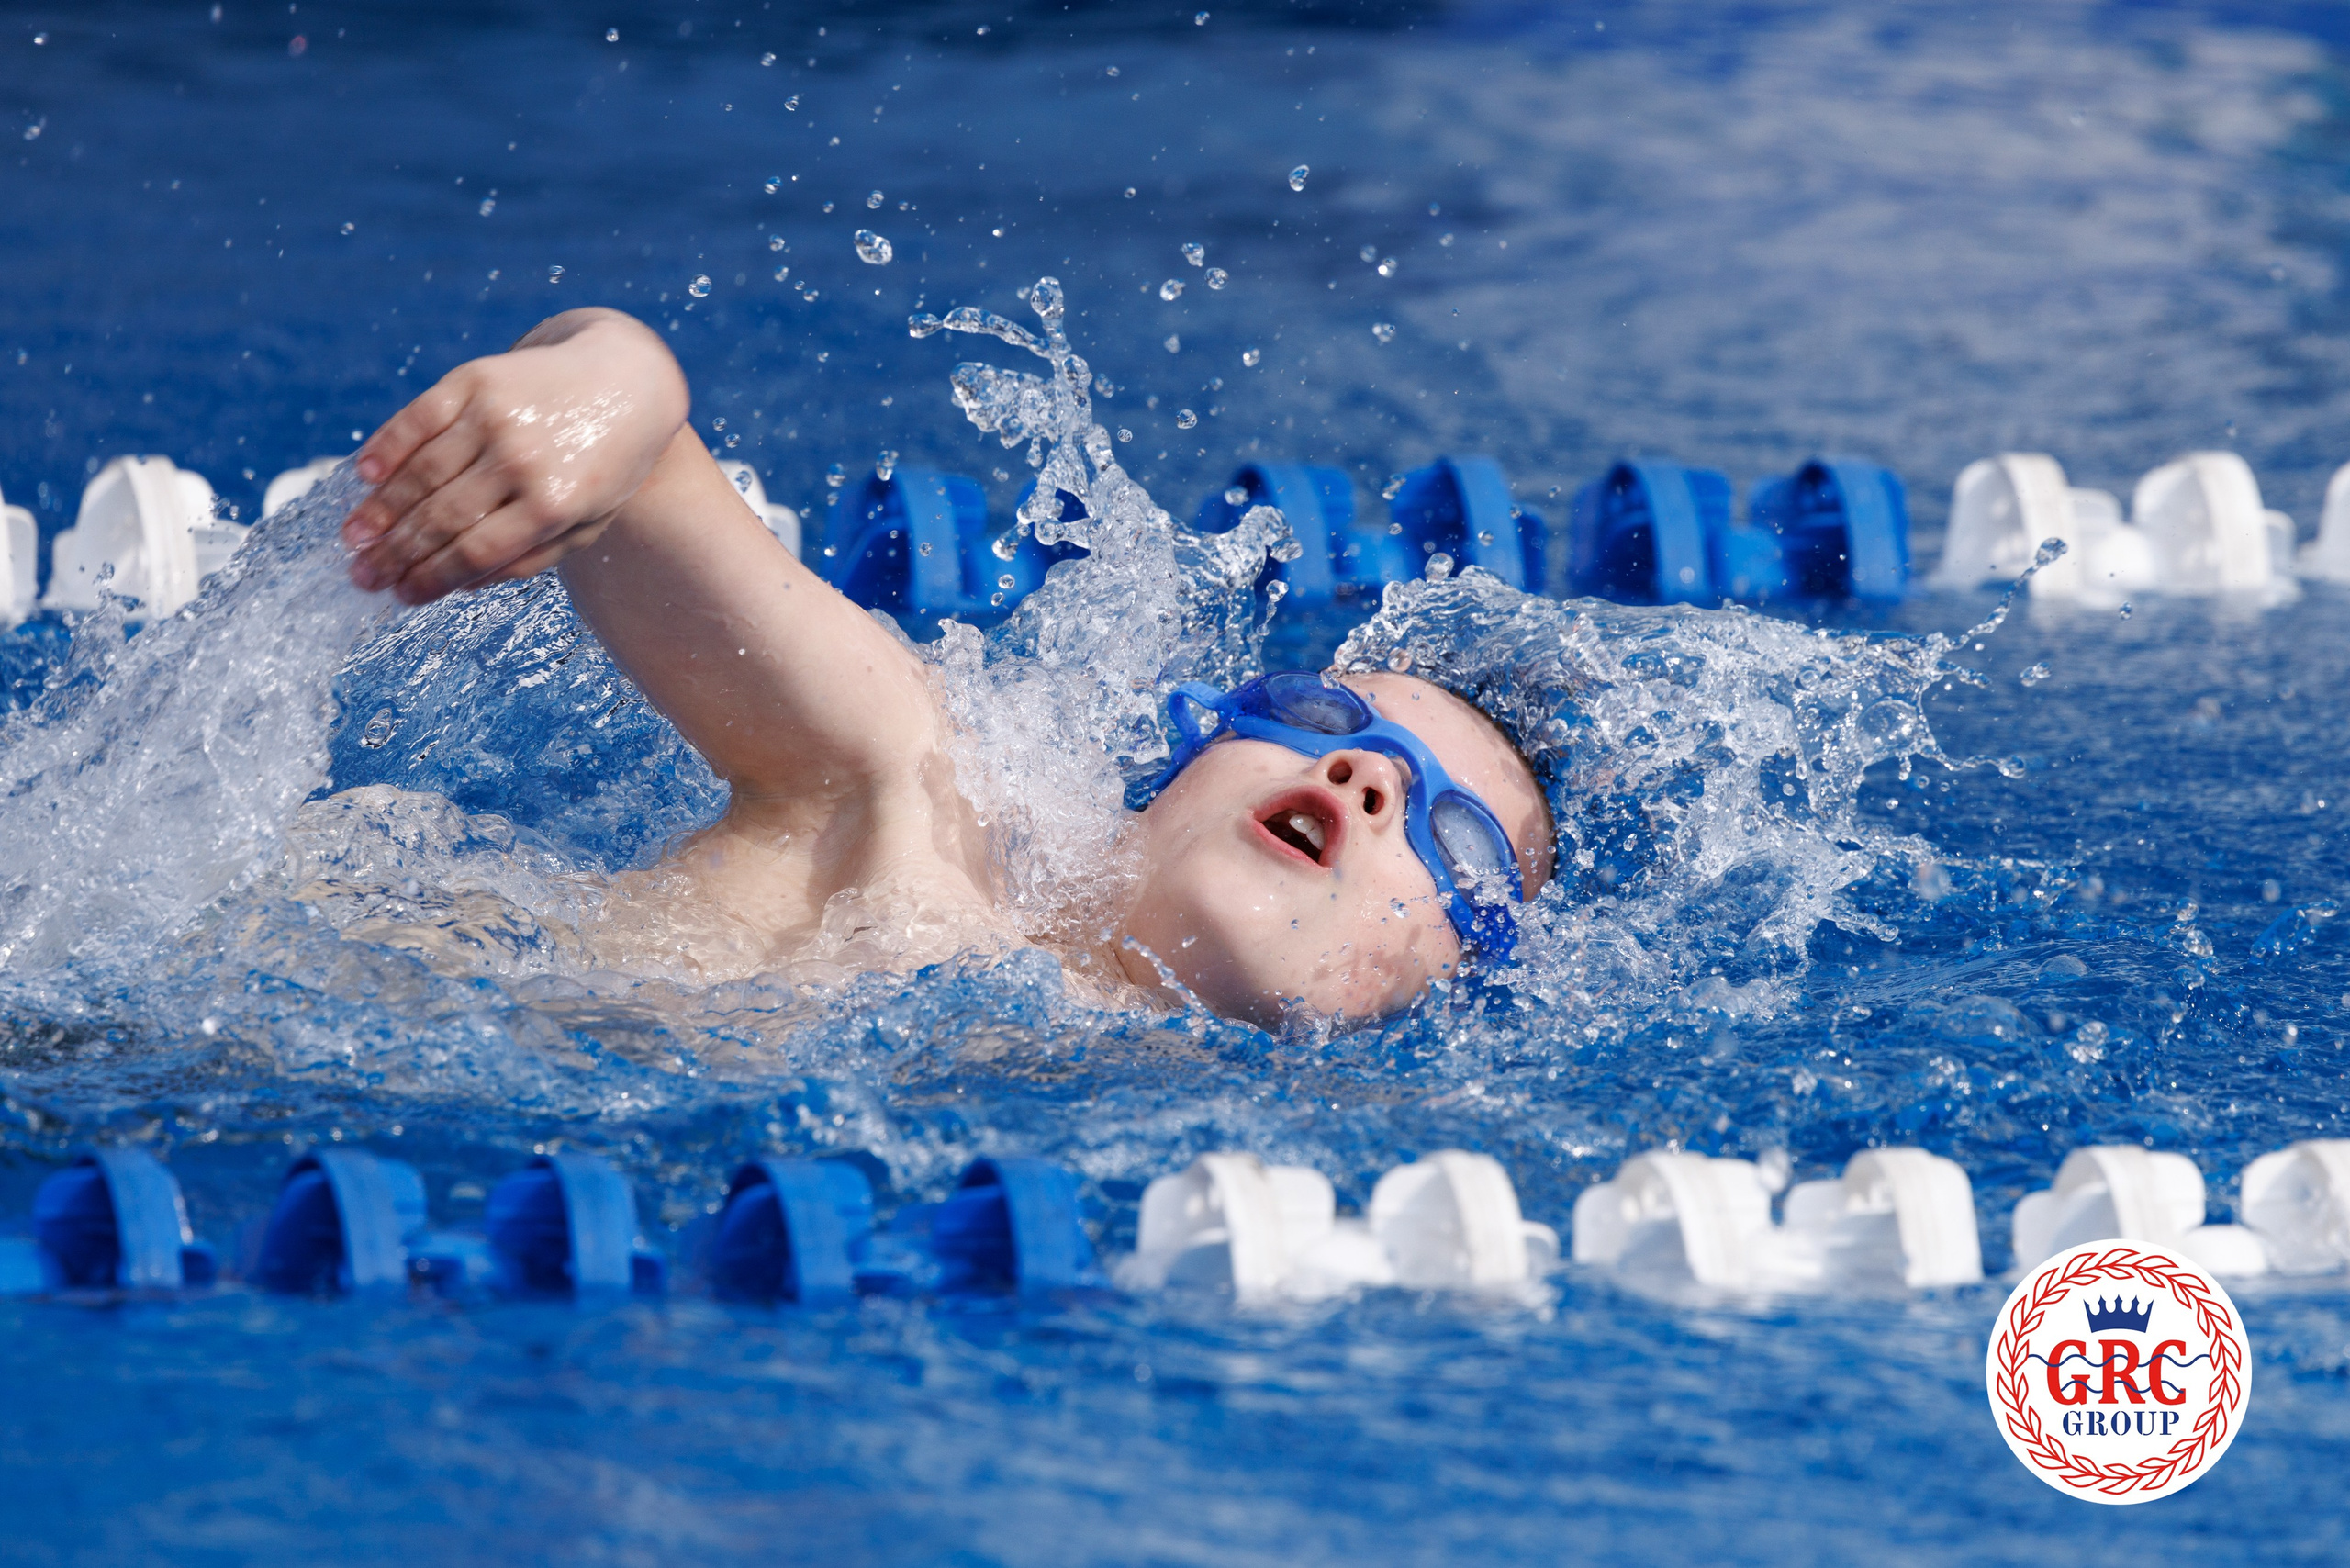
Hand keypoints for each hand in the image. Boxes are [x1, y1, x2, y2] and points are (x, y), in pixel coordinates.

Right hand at [340, 308, 689, 603]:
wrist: (626, 381)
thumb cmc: (603, 465)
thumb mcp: (586, 522)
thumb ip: (530, 557)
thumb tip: (459, 585)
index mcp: (555, 504)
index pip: (477, 551)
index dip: (432, 577)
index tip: (400, 595)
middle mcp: (523, 460)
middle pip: (443, 516)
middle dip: (396, 552)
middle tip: (362, 576)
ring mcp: (497, 416)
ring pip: (423, 471)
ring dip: (381, 508)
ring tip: (353, 538)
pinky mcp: (477, 379)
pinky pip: (420, 418)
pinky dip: (388, 447)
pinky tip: (364, 476)